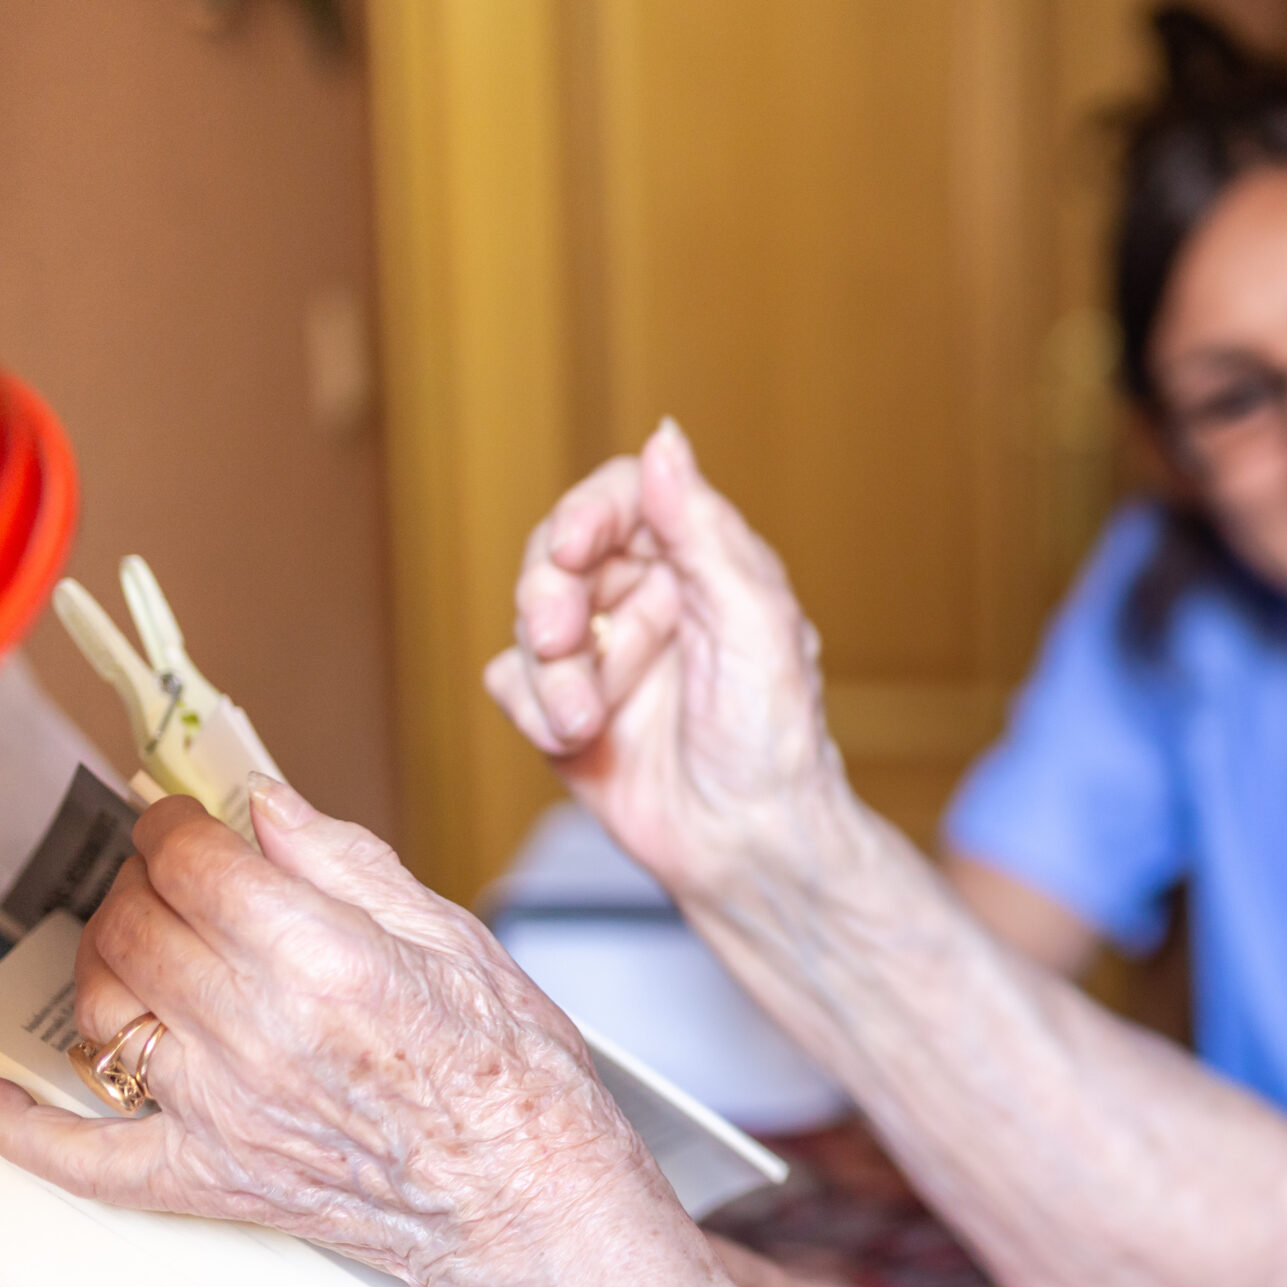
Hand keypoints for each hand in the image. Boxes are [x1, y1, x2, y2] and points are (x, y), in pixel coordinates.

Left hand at [0, 785, 735, 1286]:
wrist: (523, 1197)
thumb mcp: (454, 936)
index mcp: (325, 962)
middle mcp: (259, 1034)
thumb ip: (349, 864)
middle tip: (169, 873)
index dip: (174, 823)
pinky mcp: (205, 1175)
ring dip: (101, 957)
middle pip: (138, 924)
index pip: (195, 863)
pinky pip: (82, 1156)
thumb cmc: (510, 1076)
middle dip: (142, 879)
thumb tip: (267, 807)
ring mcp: (220, 1111)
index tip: (179, 816)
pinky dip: (22, 1128)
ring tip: (135, 939)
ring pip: (102, 1008)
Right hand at [485, 418, 854, 901]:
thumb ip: (702, 530)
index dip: (587, 513)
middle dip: (550, 595)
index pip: (624, 500)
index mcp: (702, 565)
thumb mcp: (754, 621)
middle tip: (561, 641)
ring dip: (548, 669)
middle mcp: (649, 601)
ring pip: (529, 619)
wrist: (747, 847)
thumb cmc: (773, 740)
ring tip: (585, 719)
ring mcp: (604, 656)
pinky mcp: (565, 710)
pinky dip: (534, 707)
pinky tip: (577, 741)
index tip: (573, 547)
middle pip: (559, 555)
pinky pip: (513, 681)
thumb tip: (663, 439)